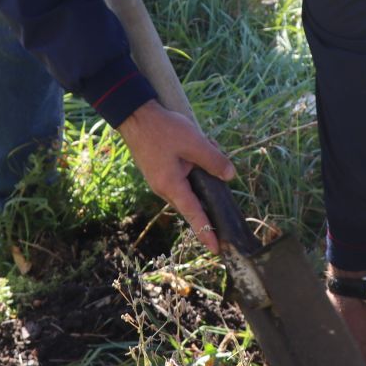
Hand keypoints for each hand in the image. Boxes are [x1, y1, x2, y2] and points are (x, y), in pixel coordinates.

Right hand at [116, 100, 235, 253]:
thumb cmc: (163, 128)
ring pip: (187, 190)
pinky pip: (180, 180)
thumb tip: (229, 176)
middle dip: (208, 203)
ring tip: (210, 158)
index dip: (206, 232)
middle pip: (191, 204)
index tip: (216, 250)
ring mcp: (159, 180)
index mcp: (171, 185)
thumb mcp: (194, 142)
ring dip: (201, 182)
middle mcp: (163, 188)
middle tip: (224, 208)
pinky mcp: (158, 172)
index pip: (194, 214)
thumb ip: (213, 160)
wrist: (136, 115)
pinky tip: (199, 153)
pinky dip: (193, 173)